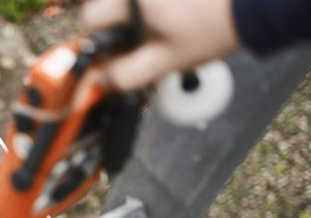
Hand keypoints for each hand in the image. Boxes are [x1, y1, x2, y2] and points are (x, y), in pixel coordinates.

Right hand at [81, 0, 239, 90]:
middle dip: (109, 27)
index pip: (90, 21)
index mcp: (132, 1)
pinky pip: (140, 1)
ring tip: (151, 32)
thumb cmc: (213, 30)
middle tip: (130, 45)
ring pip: (121, 2)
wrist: (254, 6)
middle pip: (101, 6)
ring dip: (125, 17)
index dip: (93, 43)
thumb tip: (100, 82)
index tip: (107, 56)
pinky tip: (165, 18)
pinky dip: (143, 9)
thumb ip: (126, 75)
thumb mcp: (165, 62)